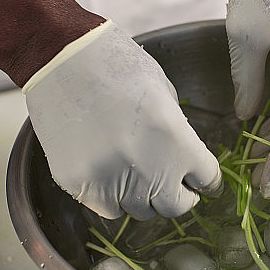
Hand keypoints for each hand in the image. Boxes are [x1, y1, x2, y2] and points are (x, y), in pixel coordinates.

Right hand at [23, 20, 221, 218]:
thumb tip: (181, 159)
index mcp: (177, 141)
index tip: (201, 181)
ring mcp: (111, 180)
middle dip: (178, 195)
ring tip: (134, 169)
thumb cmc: (118, 66)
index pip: (206, 179)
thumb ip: (178, 133)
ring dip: (143, 196)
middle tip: (173, 183)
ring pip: (139, 210)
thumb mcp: (164, 94)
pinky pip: (107, 208)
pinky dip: (113, 196)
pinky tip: (109, 171)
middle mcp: (148, 168)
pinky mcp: (80, 185)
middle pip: (175, 206)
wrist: (63, 58)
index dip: (206, 179)